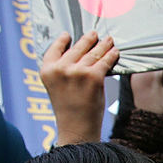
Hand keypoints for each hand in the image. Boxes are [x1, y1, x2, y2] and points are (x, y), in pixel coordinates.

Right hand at [40, 31, 116, 145]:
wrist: (77, 129)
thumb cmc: (69, 110)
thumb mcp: (57, 87)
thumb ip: (62, 71)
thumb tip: (80, 54)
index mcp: (47, 71)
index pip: (54, 49)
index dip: (62, 40)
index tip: (68, 34)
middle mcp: (60, 68)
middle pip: (77, 48)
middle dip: (88, 39)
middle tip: (94, 33)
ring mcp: (77, 71)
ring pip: (93, 53)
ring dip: (103, 45)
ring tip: (109, 40)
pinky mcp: (93, 76)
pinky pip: (105, 61)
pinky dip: (111, 55)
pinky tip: (115, 52)